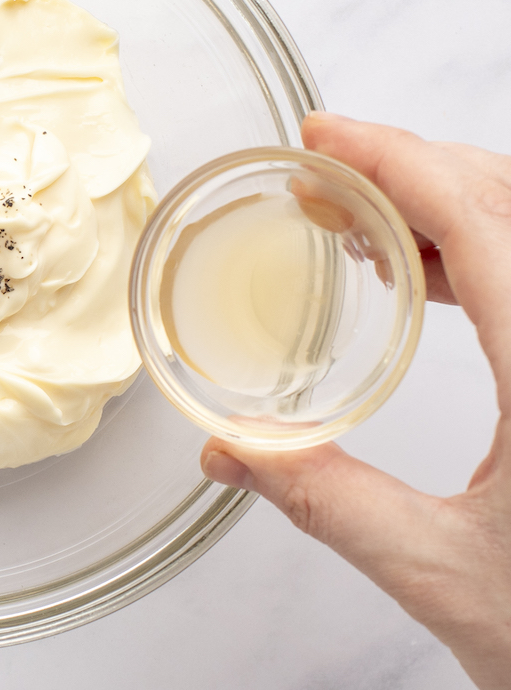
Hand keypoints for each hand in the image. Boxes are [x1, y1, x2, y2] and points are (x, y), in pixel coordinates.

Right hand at [201, 112, 510, 689]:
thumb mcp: (442, 574)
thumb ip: (326, 501)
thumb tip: (229, 451)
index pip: (480, 225)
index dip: (394, 162)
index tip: (323, 137)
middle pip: (509, 202)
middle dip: (408, 167)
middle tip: (320, 173)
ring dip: (441, 204)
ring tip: (356, 218)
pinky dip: (476, 249)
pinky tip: (427, 274)